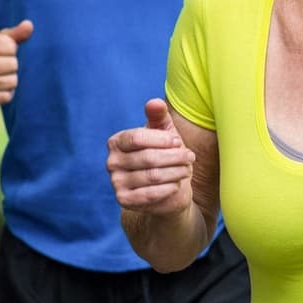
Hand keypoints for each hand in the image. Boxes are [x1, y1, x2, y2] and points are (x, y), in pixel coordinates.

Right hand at [0, 20, 32, 105]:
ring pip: (11, 81)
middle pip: (13, 65)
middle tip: (1, 65)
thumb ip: (12, 34)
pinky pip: (6, 96)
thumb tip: (29, 25)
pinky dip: (6, 93)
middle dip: (11, 65)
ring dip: (10, 80)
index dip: (11, 50)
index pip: (10, 46)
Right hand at [107, 99, 194, 215]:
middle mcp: (112, 162)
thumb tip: (154, 102)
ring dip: (176, 172)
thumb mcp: (164, 133)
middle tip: (190, 157)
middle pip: (147, 158)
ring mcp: (116, 182)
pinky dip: (169, 188)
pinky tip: (177, 184)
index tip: (178, 142)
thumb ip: (159, 116)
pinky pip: (151, 194)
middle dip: (174, 156)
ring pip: (152, 176)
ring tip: (187, 169)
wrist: (167, 189)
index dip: (162, 140)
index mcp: (117, 142)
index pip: (137, 138)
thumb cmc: (165, 155)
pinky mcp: (125, 200)